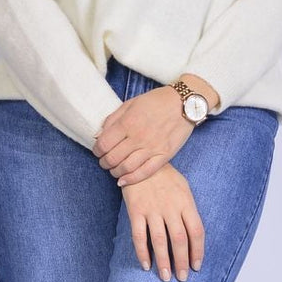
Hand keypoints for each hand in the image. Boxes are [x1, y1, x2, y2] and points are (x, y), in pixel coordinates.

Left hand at [92, 76, 218, 186]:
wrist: (185, 103)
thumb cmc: (156, 101)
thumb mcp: (130, 103)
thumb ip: (113, 119)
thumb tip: (99, 134)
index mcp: (128, 122)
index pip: (104, 144)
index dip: (97, 150)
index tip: (98, 151)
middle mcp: (138, 136)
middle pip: (113, 158)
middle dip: (104, 163)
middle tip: (104, 162)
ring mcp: (152, 147)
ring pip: (126, 168)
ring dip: (115, 172)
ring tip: (114, 169)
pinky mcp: (164, 155)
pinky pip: (145, 172)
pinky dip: (131, 179)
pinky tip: (124, 180)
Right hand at [120, 163, 204, 281]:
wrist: (140, 160)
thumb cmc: (165, 176)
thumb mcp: (184, 188)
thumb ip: (188, 210)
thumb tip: (193, 237)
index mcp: (186, 202)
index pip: (196, 231)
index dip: (198, 251)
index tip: (196, 266)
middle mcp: (171, 207)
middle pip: (180, 239)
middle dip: (182, 261)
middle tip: (182, 278)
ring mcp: (152, 209)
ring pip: (160, 240)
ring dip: (163, 261)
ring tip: (165, 277)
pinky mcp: (136, 211)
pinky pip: (139, 236)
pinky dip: (142, 252)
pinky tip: (146, 265)